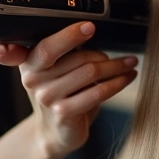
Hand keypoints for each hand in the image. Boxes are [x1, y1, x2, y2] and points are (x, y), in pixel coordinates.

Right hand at [0, 22, 137, 158]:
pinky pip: (97, 92)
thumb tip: (91, 29)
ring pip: (90, 72)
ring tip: (130, 64)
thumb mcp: (52, 70)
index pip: (47, 46)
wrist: (55, 131)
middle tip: (125, 55)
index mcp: (29, 62)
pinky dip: (117, 83)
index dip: (68, 36)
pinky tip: (126, 78)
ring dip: (116, 67)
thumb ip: (62, 51)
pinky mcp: (64, 112)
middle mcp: (33, 79)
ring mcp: (47, 97)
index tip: (89, 27)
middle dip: (105, 54)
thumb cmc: (59, 94)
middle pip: (78, 58)